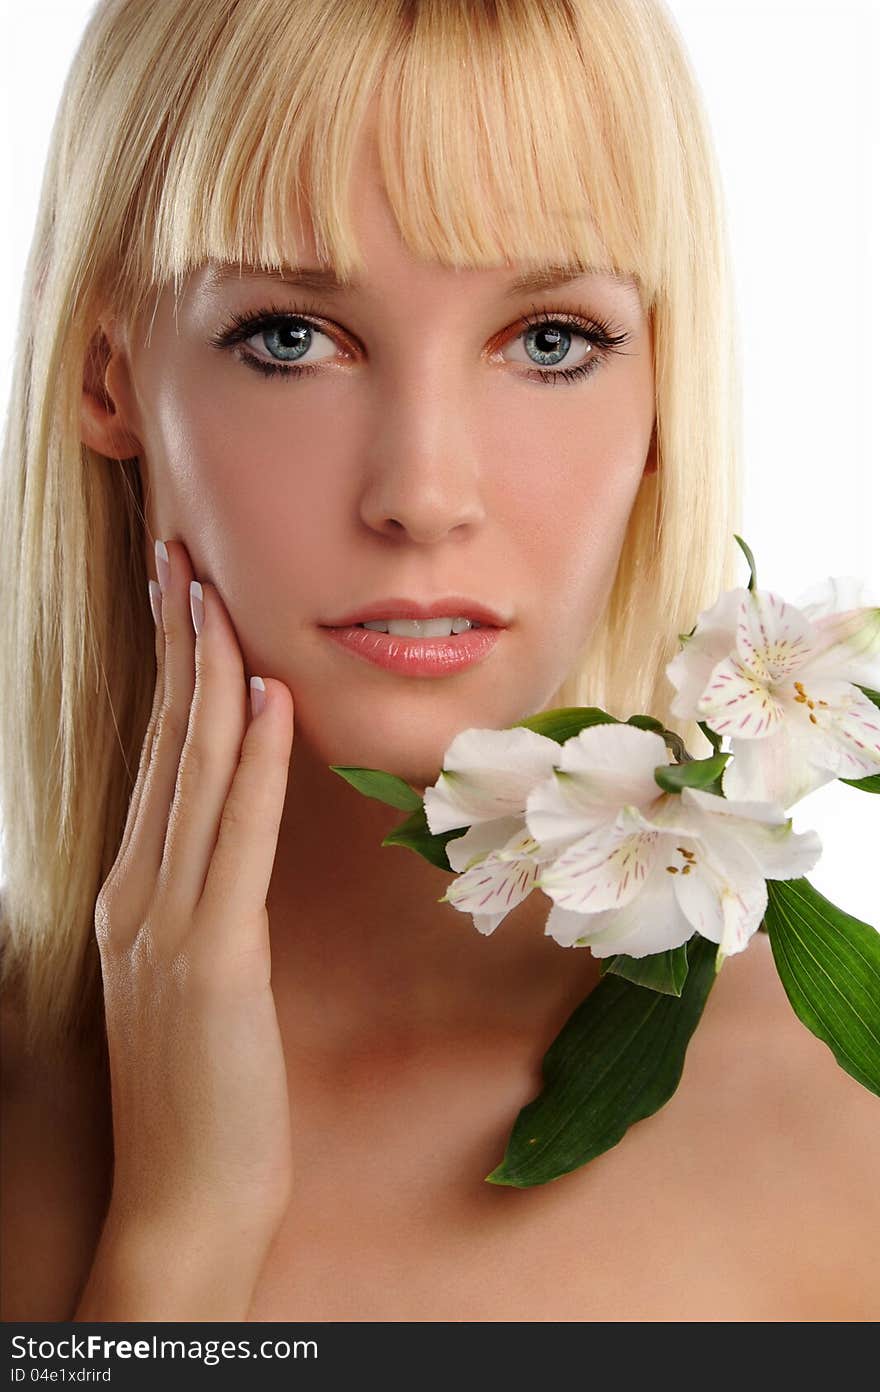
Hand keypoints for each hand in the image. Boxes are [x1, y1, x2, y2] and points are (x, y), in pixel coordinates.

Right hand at [93, 539, 294, 1249]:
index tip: (183, 602)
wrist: (185, 1200)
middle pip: (163, 746)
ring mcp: (165, 925)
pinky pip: (234, 839)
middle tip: (183, 559)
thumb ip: (202, 905)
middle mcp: (135, 894)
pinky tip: (267, 700)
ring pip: (191, 774)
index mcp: (133, 895)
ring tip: (216, 596)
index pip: (156, 760)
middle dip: (177, 646)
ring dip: (209, 676)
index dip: (171, 674)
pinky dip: (251, 763)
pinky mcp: (212, 959)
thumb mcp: (191, 982)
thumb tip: (233, 841)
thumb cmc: (202, 1095)